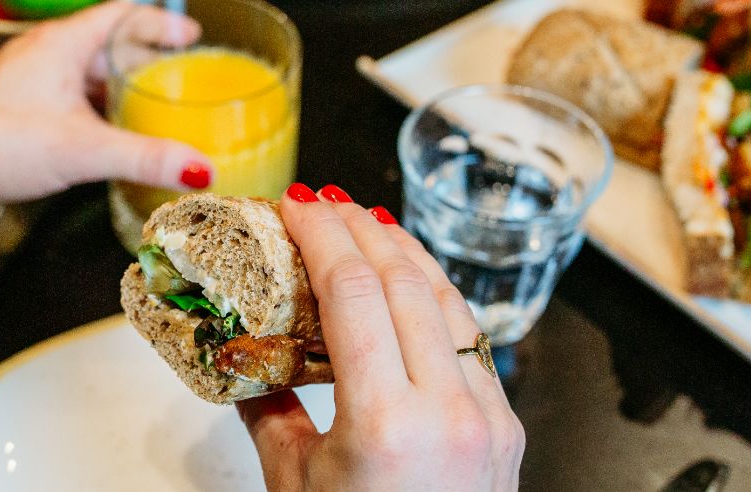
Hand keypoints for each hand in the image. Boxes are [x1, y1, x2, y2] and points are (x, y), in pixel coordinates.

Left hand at [0, 2, 207, 218]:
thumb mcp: (83, 150)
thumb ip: (146, 158)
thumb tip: (198, 169)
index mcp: (61, 44)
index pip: (122, 13)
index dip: (159, 20)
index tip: (189, 34)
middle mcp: (44, 54)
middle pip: (106, 43)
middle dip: (145, 58)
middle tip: (179, 73)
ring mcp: (27, 81)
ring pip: (84, 74)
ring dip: (119, 87)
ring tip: (151, 108)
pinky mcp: (16, 109)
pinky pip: (66, 99)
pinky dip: (94, 111)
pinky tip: (106, 137)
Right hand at [236, 183, 524, 490]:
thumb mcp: (294, 485)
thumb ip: (267, 413)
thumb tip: (244, 360)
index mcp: (386, 425)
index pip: (352, 292)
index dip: (320, 235)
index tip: (293, 204)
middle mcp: (448, 411)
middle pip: (405, 281)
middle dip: (362, 228)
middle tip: (322, 201)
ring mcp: (487, 416)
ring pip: (450, 301)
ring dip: (406, 252)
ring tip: (367, 222)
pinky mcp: (506, 425)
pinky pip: (472, 339)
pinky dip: (436, 298)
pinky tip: (410, 283)